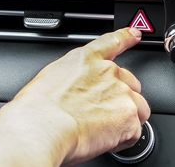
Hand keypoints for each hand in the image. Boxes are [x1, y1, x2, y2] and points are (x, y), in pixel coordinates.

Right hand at [0, 27, 149, 166]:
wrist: (42, 128)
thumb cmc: (37, 109)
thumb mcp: (51, 78)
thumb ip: (73, 77)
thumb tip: (76, 90)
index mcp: (86, 59)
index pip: (112, 42)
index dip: (126, 37)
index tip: (134, 34)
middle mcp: (108, 72)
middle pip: (130, 83)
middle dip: (121, 98)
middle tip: (101, 114)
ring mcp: (121, 93)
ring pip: (138, 108)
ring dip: (126, 119)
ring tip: (103, 130)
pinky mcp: (128, 117)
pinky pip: (135, 131)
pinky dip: (124, 139)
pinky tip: (105, 140)